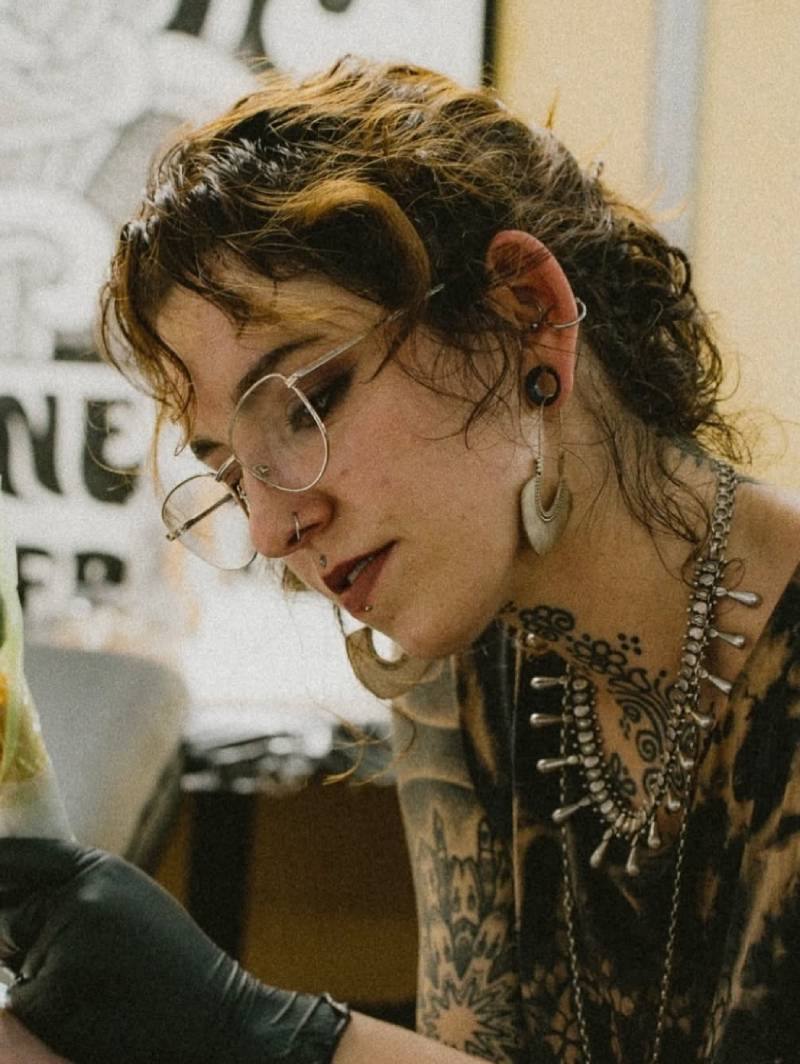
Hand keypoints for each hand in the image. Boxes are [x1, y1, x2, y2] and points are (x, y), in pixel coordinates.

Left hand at [0, 839, 348, 1063]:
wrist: (216, 1022)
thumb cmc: (171, 968)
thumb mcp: (129, 906)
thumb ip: (75, 894)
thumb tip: (8, 904)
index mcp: (100, 870)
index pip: (22, 855)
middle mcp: (80, 900)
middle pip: (10, 916)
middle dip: (21, 937)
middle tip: (87, 961)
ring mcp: (65, 950)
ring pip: (16, 967)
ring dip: (39, 981)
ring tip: (104, 992)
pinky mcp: (51, 1001)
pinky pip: (23, 1007)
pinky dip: (45, 1017)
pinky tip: (95, 1017)